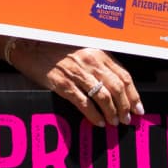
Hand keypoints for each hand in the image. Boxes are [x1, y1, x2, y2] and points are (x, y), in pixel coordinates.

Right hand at [8, 39, 141, 127]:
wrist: (30, 46)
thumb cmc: (57, 49)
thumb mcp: (83, 50)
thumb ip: (99, 64)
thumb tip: (116, 88)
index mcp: (98, 53)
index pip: (123, 76)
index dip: (133, 94)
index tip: (138, 108)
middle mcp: (90, 61)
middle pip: (116, 88)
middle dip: (125, 107)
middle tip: (127, 119)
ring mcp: (77, 73)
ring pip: (103, 97)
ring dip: (112, 112)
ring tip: (114, 122)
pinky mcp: (63, 83)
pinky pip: (83, 103)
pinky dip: (93, 115)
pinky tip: (98, 122)